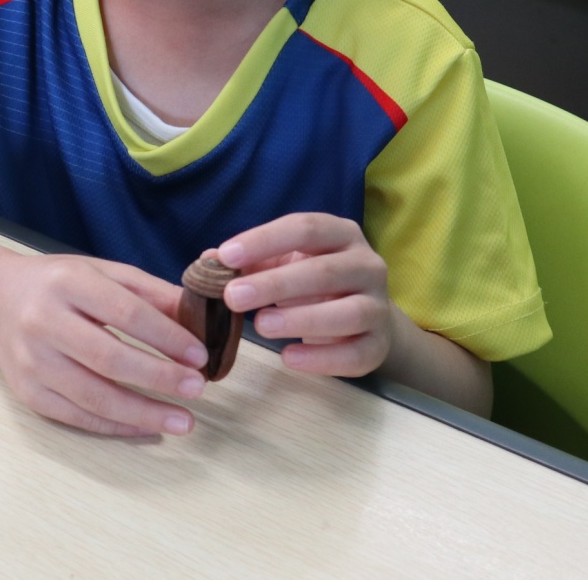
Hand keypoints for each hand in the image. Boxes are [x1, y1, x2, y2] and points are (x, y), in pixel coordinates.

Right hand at [0, 251, 208, 436]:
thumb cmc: (59, 284)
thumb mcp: (102, 272)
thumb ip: (150, 293)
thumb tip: (199, 319)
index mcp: (68, 283)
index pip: (126, 313)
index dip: (167, 337)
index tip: (200, 356)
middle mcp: (44, 321)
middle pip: (110, 358)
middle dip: (160, 377)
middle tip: (198, 389)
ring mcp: (32, 361)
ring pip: (94, 396)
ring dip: (143, 412)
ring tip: (183, 420)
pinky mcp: (27, 392)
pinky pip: (77, 416)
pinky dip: (117, 425)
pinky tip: (146, 425)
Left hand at [218, 214, 394, 377]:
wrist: (365, 318)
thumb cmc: (314, 283)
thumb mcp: (284, 263)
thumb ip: (251, 262)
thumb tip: (207, 262)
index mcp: (342, 234)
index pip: (305, 228)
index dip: (265, 240)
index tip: (226, 256)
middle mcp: (368, 265)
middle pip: (325, 271)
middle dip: (276, 283)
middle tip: (233, 297)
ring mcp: (378, 306)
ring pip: (349, 312)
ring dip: (302, 319)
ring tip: (261, 326)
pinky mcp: (379, 345)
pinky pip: (356, 354)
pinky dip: (322, 359)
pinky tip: (288, 357)